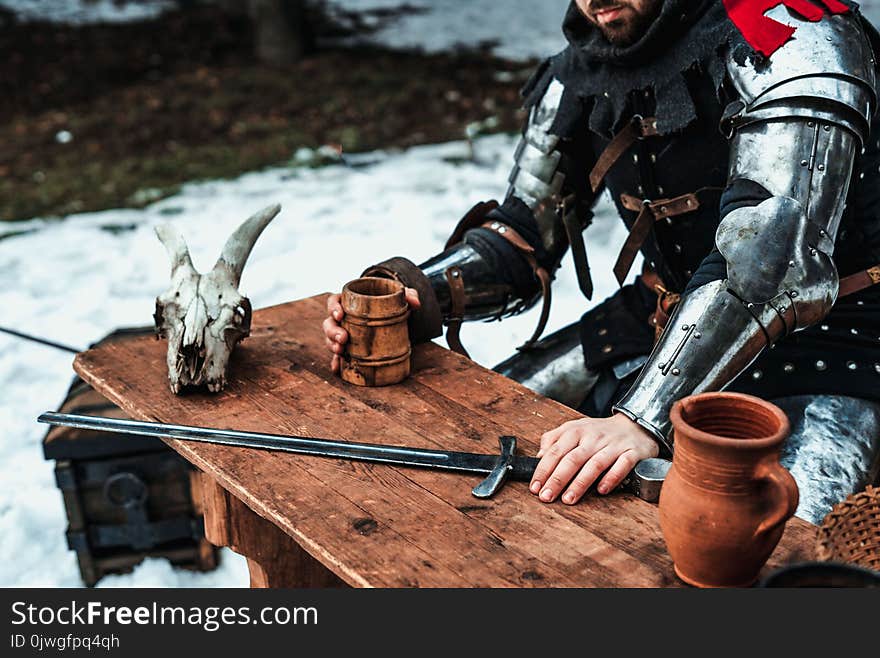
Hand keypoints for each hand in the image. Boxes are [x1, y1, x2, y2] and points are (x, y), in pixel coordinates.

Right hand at [323, 286, 420, 372]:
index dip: (333, 308)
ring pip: (330, 339)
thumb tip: (416, 304)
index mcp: (349, 301)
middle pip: (329, 323)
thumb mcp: (401, 296)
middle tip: (343, 339)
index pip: (334, 301)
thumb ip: (409, 295)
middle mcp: (343, 317)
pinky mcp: (350, 347)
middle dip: (332, 332)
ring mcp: (345, 332)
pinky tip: (338, 368)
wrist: (395, 317)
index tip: (340, 315)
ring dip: (332, 346)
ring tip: (340, 351)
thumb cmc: (392, 302)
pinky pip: (339, 355)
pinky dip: (337, 362)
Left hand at [529, 413, 658, 504]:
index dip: (543, 470)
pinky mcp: (632, 453)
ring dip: (580, 483)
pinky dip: (611, 478)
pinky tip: (601, 490)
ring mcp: (613, 445)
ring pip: (595, 464)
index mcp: (576, 431)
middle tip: (547, 496)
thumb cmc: (600, 433)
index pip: (556, 451)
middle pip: (572, 459)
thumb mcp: (574, 428)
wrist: (635, 425)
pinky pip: (622, 466)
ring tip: (568, 499)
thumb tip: (539, 457)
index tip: (535, 487)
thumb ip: (554, 440)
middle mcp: (593, 437)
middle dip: (557, 479)